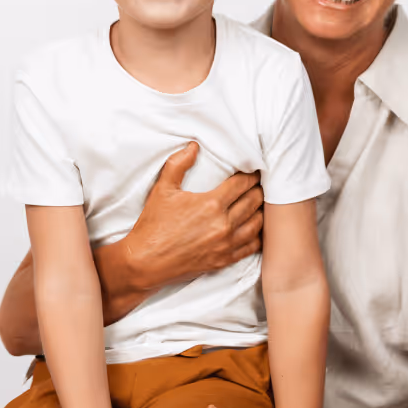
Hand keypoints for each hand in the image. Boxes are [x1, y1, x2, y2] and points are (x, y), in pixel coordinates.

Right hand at [124, 142, 263, 290]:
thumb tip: (193, 146)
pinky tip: (256, 229)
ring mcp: (225, 244)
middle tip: (260, 184)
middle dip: (259, 190)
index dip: (251, 175)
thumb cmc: (153, 225)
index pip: (242, 184)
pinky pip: (251, 247)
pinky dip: (258, 236)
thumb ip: (178, 164)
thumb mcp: (162, 190)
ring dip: (261, 211)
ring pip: (257, 224)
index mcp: (211, 204)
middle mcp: (223, 224)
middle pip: (254, 201)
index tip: (255, 171)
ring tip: (260, 204)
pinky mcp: (224, 260)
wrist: (146, 262)